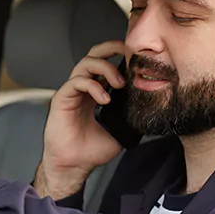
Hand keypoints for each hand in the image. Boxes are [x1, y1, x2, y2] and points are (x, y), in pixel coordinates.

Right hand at [37, 41, 126, 198]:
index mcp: (97, 91)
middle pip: (95, 54)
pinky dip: (93, 86)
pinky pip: (76, 82)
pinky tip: (104, 100)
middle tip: (129, 55)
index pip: (108, 62)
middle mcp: (84, 87)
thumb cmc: (92, 150)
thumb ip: (131, 115)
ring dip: (106, 68)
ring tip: (119, 84)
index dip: (121, 56)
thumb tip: (152, 107)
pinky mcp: (62, 98)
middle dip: (113, 48)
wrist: (74, 165)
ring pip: (86, 63)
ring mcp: (72, 91)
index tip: (138, 60)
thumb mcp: (121, 129)